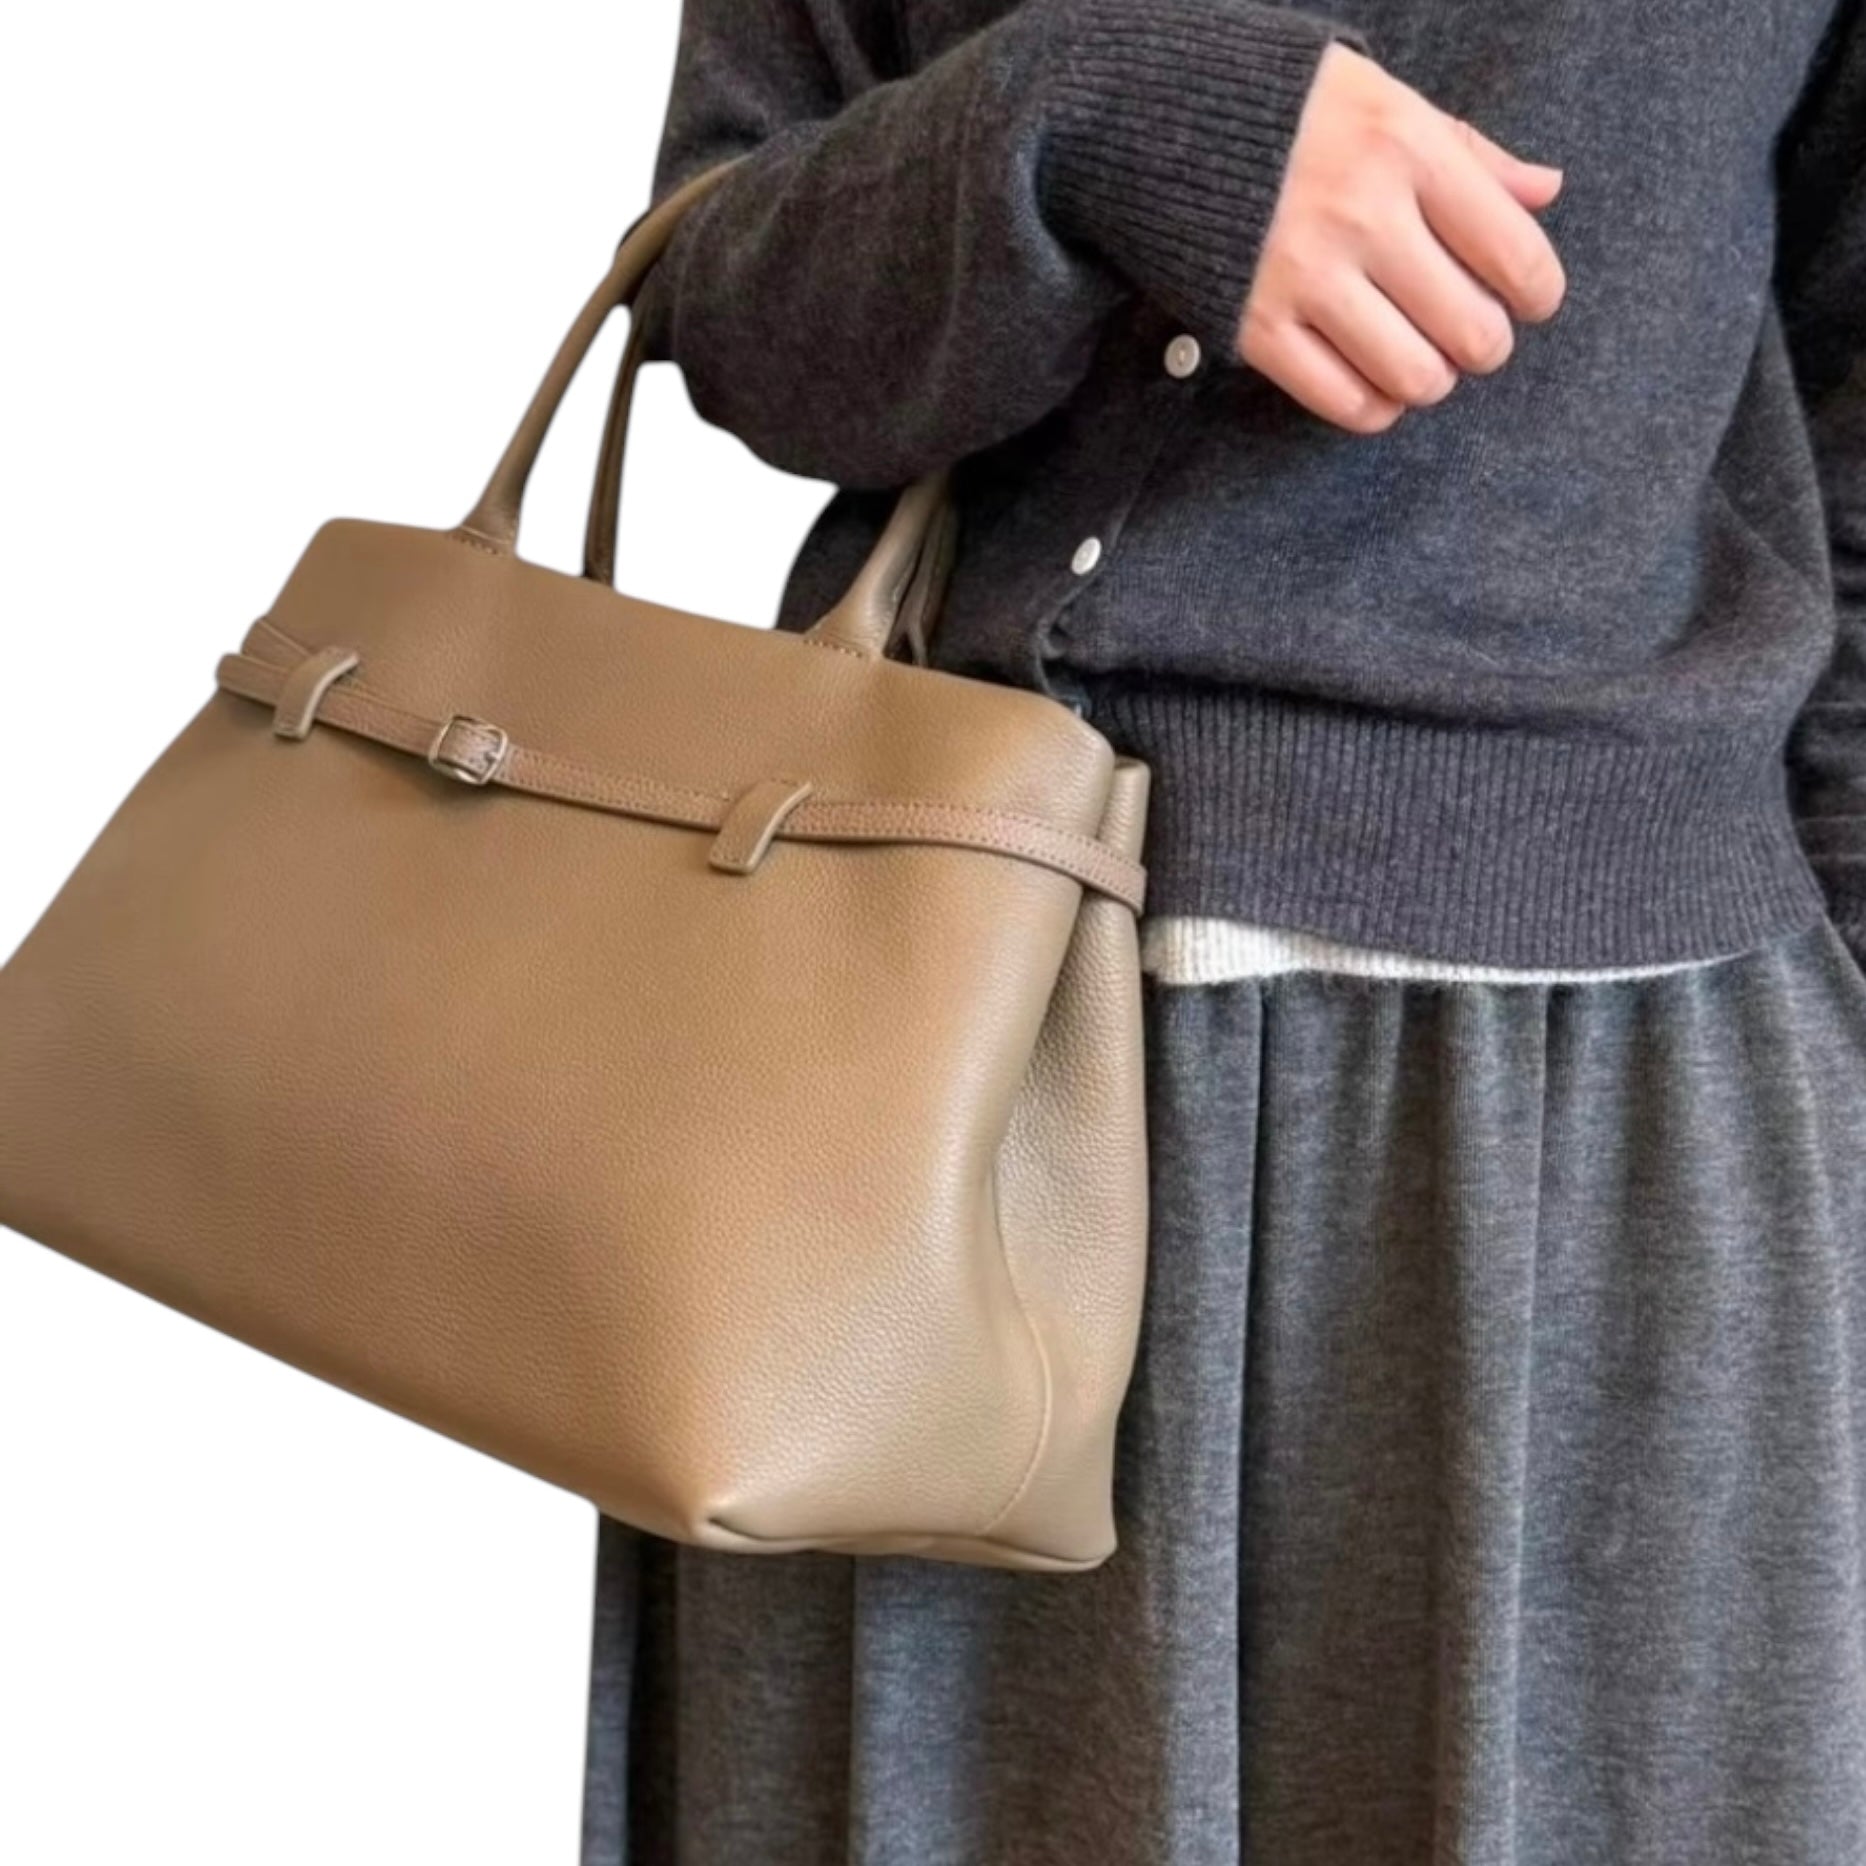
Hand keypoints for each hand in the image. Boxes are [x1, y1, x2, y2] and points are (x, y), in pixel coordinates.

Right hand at [1239, 41, 1567, 433]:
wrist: (1161, 123)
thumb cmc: (1289, 113)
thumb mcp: (1386, 102)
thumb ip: (1468, 152)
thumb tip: (1544, 192)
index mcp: (1405, 149)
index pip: (1512, 252)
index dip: (1538, 293)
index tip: (1530, 302)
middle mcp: (1361, 217)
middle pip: (1470, 332)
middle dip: (1484, 345)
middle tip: (1470, 336)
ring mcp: (1305, 279)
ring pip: (1413, 378)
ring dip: (1429, 380)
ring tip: (1419, 358)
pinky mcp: (1257, 328)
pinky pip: (1344, 402)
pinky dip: (1373, 407)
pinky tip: (1373, 381)